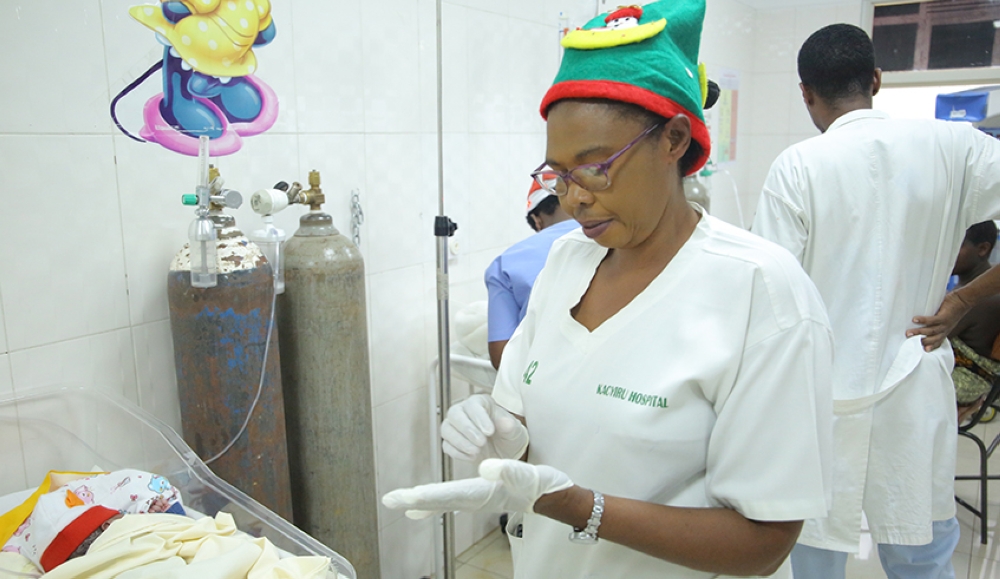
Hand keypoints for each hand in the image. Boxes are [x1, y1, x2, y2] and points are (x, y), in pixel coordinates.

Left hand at [382, 459, 572, 518]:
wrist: (551, 496)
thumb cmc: (539, 483)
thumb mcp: (525, 473)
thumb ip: (506, 469)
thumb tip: (485, 466)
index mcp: (482, 493)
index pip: (447, 494)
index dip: (424, 495)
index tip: (403, 497)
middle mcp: (475, 499)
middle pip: (438, 500)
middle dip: (413, 500)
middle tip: (389, 500)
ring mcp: (476, 500)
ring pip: (442, 501)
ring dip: (421, 501)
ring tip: (402, 504)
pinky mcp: (480, 497)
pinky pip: (450, 501)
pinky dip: (433, 504)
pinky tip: (420, 508)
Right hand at [440, 394, 528, 461]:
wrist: (504, 451)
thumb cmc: (508, 434)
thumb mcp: (514, 430)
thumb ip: (509, 425)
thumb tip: (505, 422)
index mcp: (480, 402)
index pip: (473, 405)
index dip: (479, 418)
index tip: (490, 431)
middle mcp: (464, 411)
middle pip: (455, 414)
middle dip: (467, 429)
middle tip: (481, 442)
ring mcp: (455, 427)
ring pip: (447, 430)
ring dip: (460, 442)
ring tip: (477, 451)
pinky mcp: (451, 443)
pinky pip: (447, 446)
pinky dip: (458, 453)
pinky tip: (472, 457)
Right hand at [906, 292, 972, 350]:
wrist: (964, 301)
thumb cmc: (953, 309)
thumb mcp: (946, 320)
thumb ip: (936, 322)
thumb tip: (921, 321)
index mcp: (945, 331)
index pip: (938, 342)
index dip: (931, 347)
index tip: (924, 350)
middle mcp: (945, 330)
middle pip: (932, 339)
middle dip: (921, 341)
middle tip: (909, 341)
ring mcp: (945, 324)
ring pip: (931, 331)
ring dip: (919, 332)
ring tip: (908, 332)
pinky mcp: (944, 317)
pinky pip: (932, 320)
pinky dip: (923, 320)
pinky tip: (915, 319)